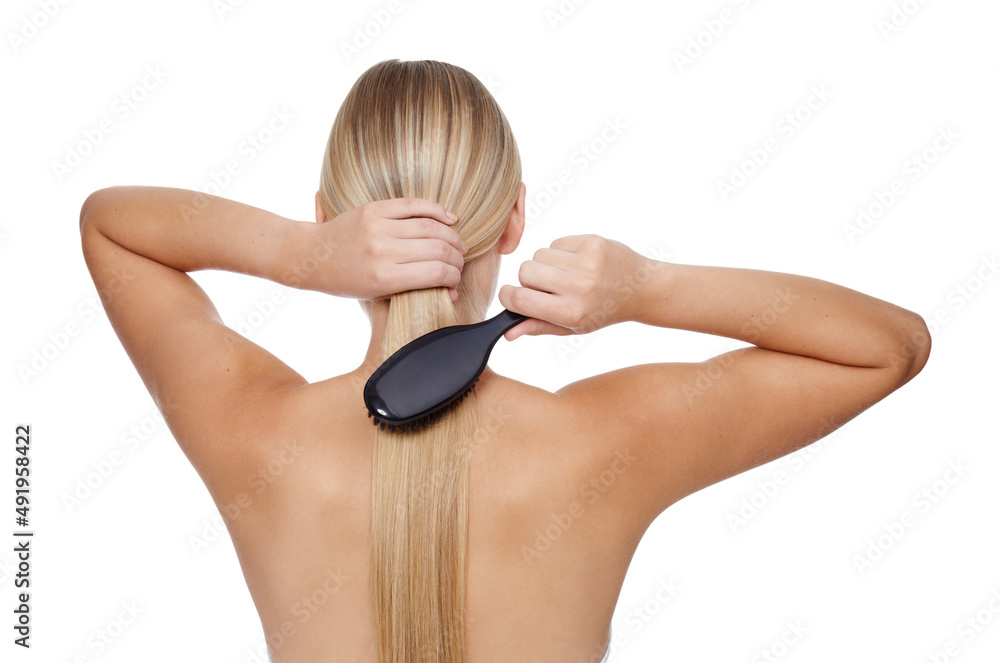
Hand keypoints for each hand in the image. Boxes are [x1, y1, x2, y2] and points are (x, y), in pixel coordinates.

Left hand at [291, 198, 466, 300]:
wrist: (312, 256)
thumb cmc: (347, 281)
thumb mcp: (378, 295)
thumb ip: (415, 290)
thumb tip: (452, 291)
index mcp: (384, 279)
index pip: (436, 273)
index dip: (454, 277)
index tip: (455, 280)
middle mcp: (382, 252)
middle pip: (438, 249)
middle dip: (456, 257)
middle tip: (459, 261)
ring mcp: (377, 227)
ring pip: (431, 227)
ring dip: (452, 236)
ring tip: (458, 244)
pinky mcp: (373, 209)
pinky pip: (414, 205)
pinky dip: (436, 210)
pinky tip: (449, 218)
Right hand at [498, 234, 655, 339]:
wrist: (640, 288)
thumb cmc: (602, 311)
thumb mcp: (572, 328)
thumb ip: (538, 327)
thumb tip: (507, 332)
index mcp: (571, 312)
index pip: (518, 299)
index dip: (507, 296)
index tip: (510, 296)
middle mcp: (578, 287)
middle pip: (524, 272)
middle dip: (529, 279)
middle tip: (548, 287)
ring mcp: (586, 262)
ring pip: (538, 255)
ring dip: (546, 265)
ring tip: (565, 274)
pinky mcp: (591, 242)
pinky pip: (555, 243)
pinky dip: (560, 252)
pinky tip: (577, 263)